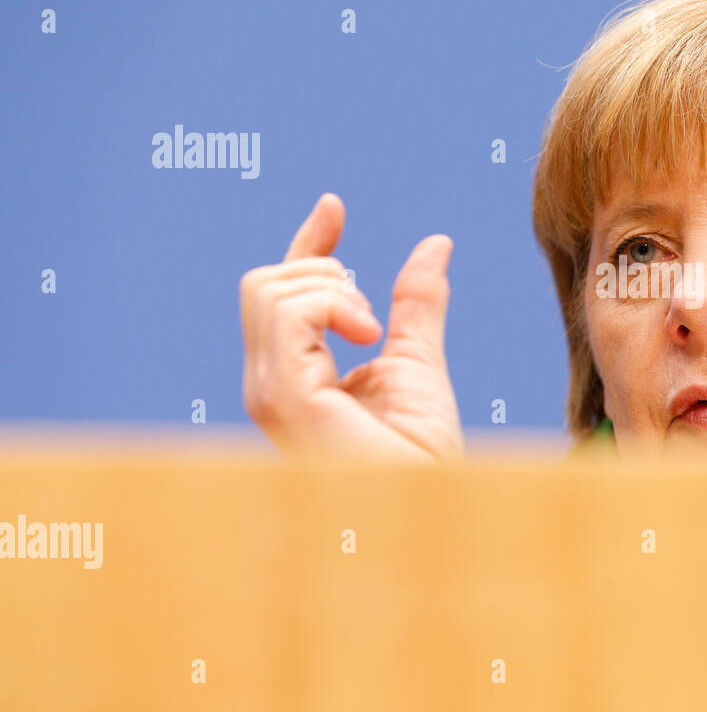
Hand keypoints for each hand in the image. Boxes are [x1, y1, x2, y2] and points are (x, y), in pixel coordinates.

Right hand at [240, 193, 463, 460]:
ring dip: (335, 289)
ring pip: (270, 288)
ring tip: (374, 334)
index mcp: (297, 376)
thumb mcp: (419, 360)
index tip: (335, 204)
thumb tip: (436, 244)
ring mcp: (269, 392)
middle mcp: (271, 383)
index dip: (308, 243)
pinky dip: (334, 304)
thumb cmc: (423, 456)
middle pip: (265, 282)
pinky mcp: (282, 398)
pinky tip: (368, 337)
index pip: (282, 294)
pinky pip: (289, 312)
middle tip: (375, 319)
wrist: (433, 507)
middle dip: (325, 270)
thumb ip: (416, 305)